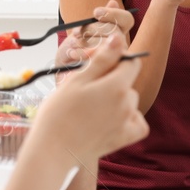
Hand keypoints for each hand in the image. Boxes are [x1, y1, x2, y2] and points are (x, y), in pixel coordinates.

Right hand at [31, 38, 148, 162]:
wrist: (53, 150)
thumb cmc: (59, 113)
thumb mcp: (77, 80)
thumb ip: (101, 59)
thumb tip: (118, 39)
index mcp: (117, 86)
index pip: (131, 63)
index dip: (116, 60)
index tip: (98, 66)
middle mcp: (128, 103)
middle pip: (128, 83)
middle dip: (112, 81)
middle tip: (85, 90)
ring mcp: (128, 122)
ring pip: (130, 101)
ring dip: (117, 100)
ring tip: (91, 108)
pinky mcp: (125, 138)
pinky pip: (137, 122)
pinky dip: (128, 119)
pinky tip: (111, 120)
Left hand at [54, 0, 134, 79]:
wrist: (61, 75)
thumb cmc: (71, 54)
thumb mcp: (79, 33)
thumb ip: (96, 21)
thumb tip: (113, 2)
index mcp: (116, 34)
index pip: (126, 20)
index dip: (113, 14)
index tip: (95, 13)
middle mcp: (119, 47)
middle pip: (115, 30)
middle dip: (93, 29)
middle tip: (78, 34)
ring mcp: (115, 60)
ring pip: (109, 44)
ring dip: (87, 42)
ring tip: (73, 45)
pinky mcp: (107, 71)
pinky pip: (101, 59)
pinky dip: (82, 54)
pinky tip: (72, 54)